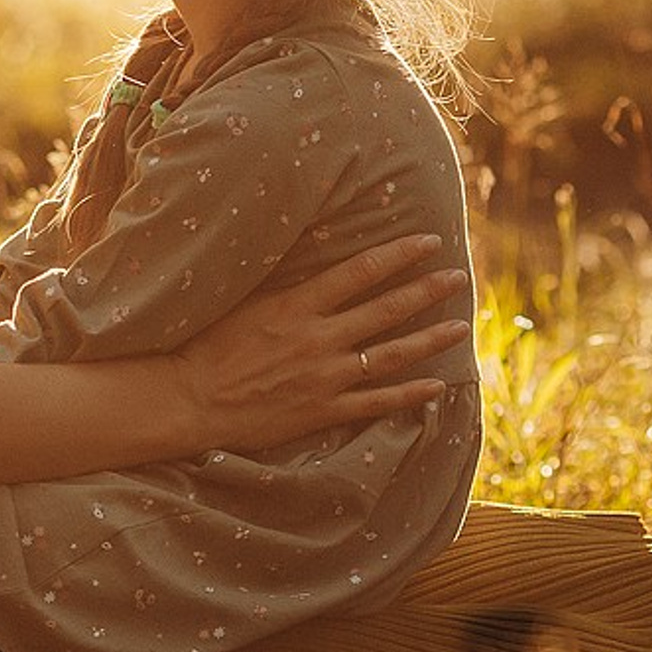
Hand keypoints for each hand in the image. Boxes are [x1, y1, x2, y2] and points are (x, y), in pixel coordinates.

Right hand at [179, 233, 467, 452]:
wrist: (190, 398)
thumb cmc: (208, 344)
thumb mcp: (242, 299)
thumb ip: (282, 278)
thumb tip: (312, 243)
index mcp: (297, 306)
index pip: (360, 272)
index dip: (398, 255)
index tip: (428, 242)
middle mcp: (318, 338)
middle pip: (386, 309)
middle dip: (427, 290)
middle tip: (459, 276)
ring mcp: (325, 377)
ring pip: (392, 355)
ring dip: (431, 339)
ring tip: (461, 325)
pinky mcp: (323, 410)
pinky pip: (377, 401)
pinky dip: (410, 393)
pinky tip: (438, 385)